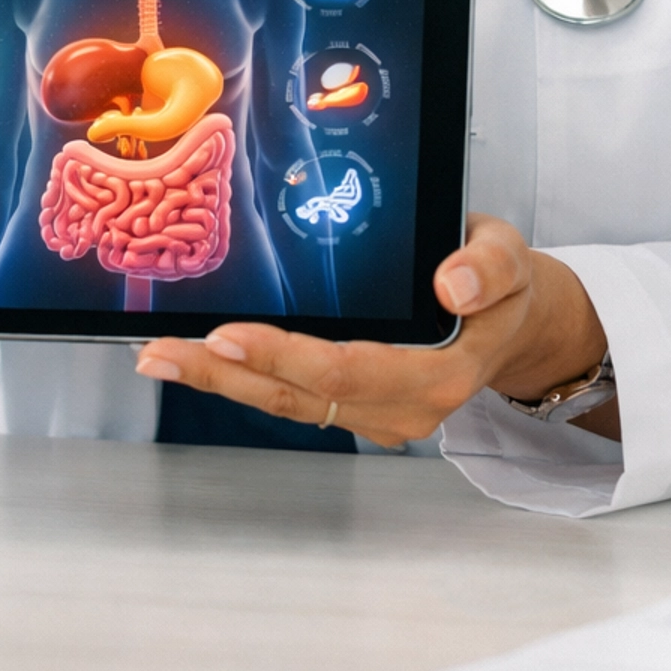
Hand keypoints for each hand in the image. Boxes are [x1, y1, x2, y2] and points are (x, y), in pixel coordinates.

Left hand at [134, 212, 614, 445]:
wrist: (511, 317)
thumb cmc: (502, 283)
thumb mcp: (511, 259)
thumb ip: (489, 268)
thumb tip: (452, 282)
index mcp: (437, 376)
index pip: (346, 371)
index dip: (283, 356)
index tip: (229, 333)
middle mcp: (399, 407)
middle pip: (299, 396)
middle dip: (226, 373)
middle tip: (165, 349)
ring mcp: (372, 411)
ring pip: (285, 401)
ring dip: (219, 380)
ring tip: (158, 356)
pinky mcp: (351, 403)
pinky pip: (289, 395)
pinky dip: (240, 377)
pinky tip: (197, 357)